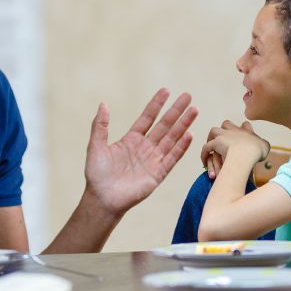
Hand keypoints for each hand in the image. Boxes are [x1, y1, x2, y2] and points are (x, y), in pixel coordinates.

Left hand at [83, 88, 197, 214]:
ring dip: (183, 125)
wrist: (102, 199)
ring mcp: (153, 160)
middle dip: (176, 111)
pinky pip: (172, 158)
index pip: (147, 118)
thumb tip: (103, 104)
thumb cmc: (97, 175)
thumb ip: (100, 126)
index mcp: (131, 140)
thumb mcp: (96, 146)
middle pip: (164, 125)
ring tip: (194, 110)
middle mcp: (145, 148)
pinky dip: (181, 147)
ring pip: (172, 139)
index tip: (166, 91)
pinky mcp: (158, 174)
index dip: (156, 105)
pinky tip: (189, 135)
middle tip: (188, 96)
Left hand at [200, 120, 268, 176]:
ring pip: (214, 131)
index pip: (245, 125)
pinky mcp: (215, 143)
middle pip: (227, 124)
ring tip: (211, 146)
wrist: (246, 153)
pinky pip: (206, 147)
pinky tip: (204, 161)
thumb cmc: (257, 150)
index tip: (245, 133)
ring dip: (211, 138)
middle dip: (225, 129)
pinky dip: (204, 154)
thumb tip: (264, 145)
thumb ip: (264, 144)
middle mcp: (234, 130)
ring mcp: (223, 135)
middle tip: (225, 138)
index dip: (244, 128)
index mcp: (247, 131)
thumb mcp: (265, 146)